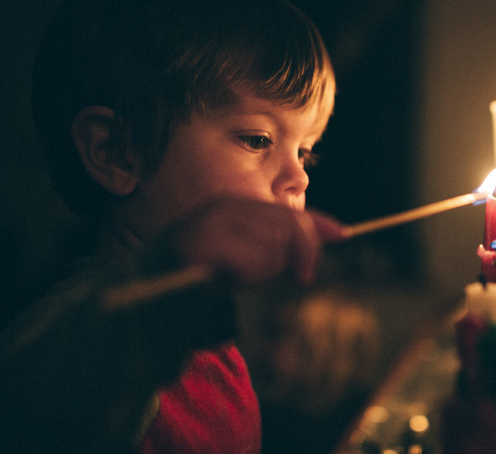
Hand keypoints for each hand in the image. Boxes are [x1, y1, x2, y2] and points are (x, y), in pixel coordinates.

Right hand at [168, 197, 343, 285]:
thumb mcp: (248, 254)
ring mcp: (212, 224)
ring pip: (272, 249)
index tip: (345, 233)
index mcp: (235, 205)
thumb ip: (282, 241)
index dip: (319, 224)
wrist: (151, 290)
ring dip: (260, 272)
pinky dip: (243, 276)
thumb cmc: (203, 273)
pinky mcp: (202, 244)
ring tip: (232, 276)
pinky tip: (224, 280)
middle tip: (258, 276)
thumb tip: (336, 233)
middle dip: (288, 258)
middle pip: (289, 229)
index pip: (290, 212)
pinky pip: (248, 263)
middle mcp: (225, 208)